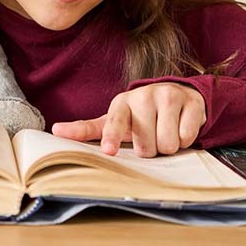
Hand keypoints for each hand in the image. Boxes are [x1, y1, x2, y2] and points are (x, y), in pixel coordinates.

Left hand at [51, 83, 206, 157]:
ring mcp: (166, 96)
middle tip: (151, 136)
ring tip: (165, 132)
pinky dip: (186, 139)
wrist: (178, 95)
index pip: (114, 123)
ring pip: (166, 144)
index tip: (108, 150)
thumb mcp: (117, 119)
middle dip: (150, 149)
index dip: (111, 137)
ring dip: (168, 147)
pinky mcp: (190, 101)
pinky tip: (181, 127)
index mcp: (121, 103)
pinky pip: (186, 137)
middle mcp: (142, 96)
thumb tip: (55, 130)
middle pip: (145, 147)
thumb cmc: (141, 114)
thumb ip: (88, 129)